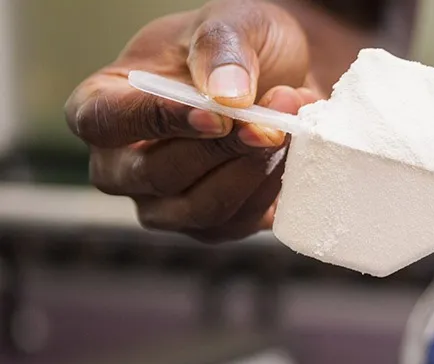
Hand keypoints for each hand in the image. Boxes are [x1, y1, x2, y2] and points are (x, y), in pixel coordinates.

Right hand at [65, 0, 321, 241]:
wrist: (285, 79)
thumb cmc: (238, 50)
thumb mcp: (229, 24)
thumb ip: (221, 50)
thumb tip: (228, 96)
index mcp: (103, 105)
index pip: (102, 122)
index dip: (158, 120)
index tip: (216, 114)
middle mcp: (124, 166)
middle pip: (158, 175)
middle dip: (222, 148)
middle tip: (272, 121)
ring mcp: (167, 205)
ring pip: (204, 208)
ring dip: (254, 168)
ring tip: (286, 126)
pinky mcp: (215, 227)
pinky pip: (241, 221)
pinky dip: (271, 185)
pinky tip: (288, 151)